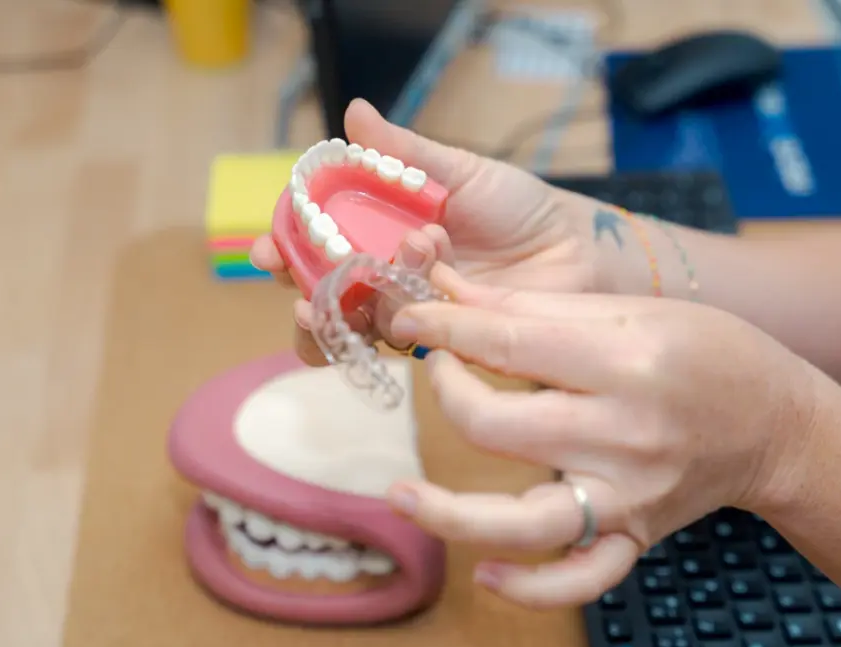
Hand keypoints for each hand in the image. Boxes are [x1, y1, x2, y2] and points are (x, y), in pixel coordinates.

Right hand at [249, 98, 599, 364]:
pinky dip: (391, 320)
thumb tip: (354, 112)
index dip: (287, 246)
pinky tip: (414, 289)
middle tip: (295, 287)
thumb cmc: (518, 205)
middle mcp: (385, 273)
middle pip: (322, 294)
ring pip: (351, 325)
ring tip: (345, 293)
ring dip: (338, 313)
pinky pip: (398, 340)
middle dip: (299, 294)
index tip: (269, 246)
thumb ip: (405, 152)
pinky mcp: (437, 339)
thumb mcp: (460, 170)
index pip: (317, 242)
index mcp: (379, 230)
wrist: (571, 248)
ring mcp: (409, 309)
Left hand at [380, 264, 819, 608]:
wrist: (776, 423)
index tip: (408, 317)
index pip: (507, 345)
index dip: (443, 329)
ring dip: (451, 513)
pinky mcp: (634, 535)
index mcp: (625, 362)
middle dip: (446, 392)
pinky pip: (577, 580)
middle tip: (436, 369)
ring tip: (402, 495)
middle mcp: (624, 435)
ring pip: (525, 521)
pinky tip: (485, 572)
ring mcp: (629, 496)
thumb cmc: (708, 351)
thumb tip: (451, 295)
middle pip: (499, 428)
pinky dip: (528, 587)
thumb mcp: (631, 310)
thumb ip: (535, 308)